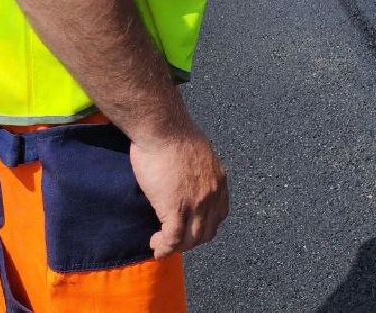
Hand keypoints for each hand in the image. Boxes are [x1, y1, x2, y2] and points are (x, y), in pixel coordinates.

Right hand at [130, 121, 229, 257]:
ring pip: (191, 239)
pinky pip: (173, 239)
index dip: (204, 226)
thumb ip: (197, 169)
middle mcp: (212, 194)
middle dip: (190, 240)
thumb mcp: (197, 152)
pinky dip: (164, 247)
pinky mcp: (176, 208)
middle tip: (173, 239)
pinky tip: (156, 246)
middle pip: (206, 232)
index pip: (220, 214)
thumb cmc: (172, 133)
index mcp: (219, 179)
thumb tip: (186, 178)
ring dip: (176, 246)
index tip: (190, 227)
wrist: (162, 128)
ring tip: (161, 243)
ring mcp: (196, 203)